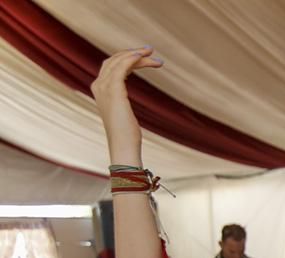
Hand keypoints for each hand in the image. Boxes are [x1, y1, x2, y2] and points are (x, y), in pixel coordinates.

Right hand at [90, 47, 162, 161]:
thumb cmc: (127, 134)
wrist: (123, 146)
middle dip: (133, 53)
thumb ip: (120, 102)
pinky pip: (122, 67)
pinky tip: (143, 57)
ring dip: (137, 55)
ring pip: (119, 61)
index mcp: (99, 89)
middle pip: (114, 60)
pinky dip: (132, 59)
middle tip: (152, 52)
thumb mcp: (123, 112)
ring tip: (153, 55)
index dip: (127, 58)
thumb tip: (125, 104)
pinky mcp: (113, 91)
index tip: (146, 57)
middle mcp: (98, 85)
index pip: (111, 65)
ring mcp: (104, 87)